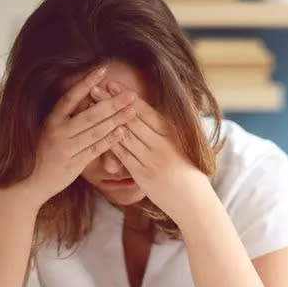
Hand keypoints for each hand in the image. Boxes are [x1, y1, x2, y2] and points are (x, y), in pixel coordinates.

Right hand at [17, 66, 138, 206]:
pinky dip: (109, 141)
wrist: (30, 184)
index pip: (70, 97)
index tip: (103, 70)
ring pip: (95, 131)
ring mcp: (66, 149)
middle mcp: (57, 132)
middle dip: (112, 103)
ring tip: (132, 110)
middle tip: (131, 94)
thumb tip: (90, 99)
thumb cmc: (43, 154)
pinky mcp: (73, 164)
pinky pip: (95, 150)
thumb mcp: (49, 130)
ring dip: (116, 120)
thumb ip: (67, 117)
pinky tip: (122, 132)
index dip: (86, 82)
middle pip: (89, 114)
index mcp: (51, 120)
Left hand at [89, 82, 212, 224]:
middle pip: (132, 120)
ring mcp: (152, 160)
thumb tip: (153, 115)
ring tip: (92, 106)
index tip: (113, 84)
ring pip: (125, 135)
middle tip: (95, 87)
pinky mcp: (143, 175)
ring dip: (106, 119)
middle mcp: (162, 145)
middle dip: (112, 103)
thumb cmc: (191, 173)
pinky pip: (123, 156)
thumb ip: (168, 132)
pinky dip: (110, 142)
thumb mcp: (184, 147)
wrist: (195, 202)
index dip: (128, 97)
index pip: (147, 112)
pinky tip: (97, 132)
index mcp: (173, 135)